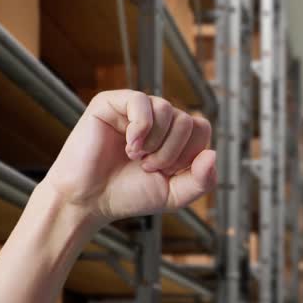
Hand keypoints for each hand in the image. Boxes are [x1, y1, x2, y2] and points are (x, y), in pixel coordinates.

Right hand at [41, 89, 215, 225]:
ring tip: (136, 157)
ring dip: (155, 142)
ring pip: (167, 109)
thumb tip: (213, 154)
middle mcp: (157, 119)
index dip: (190, 154)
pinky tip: (129, 145)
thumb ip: (202, 181)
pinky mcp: (111, 103)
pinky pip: (141, 102)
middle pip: (187, 120)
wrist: (89, 201)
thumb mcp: (174, 195)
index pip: (202, 128)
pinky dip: (140, 127)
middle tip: (148, 167)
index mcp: (174, 136)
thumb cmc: (128, 195)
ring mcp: (134, 109)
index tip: (168, 172)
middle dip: (172, 152)